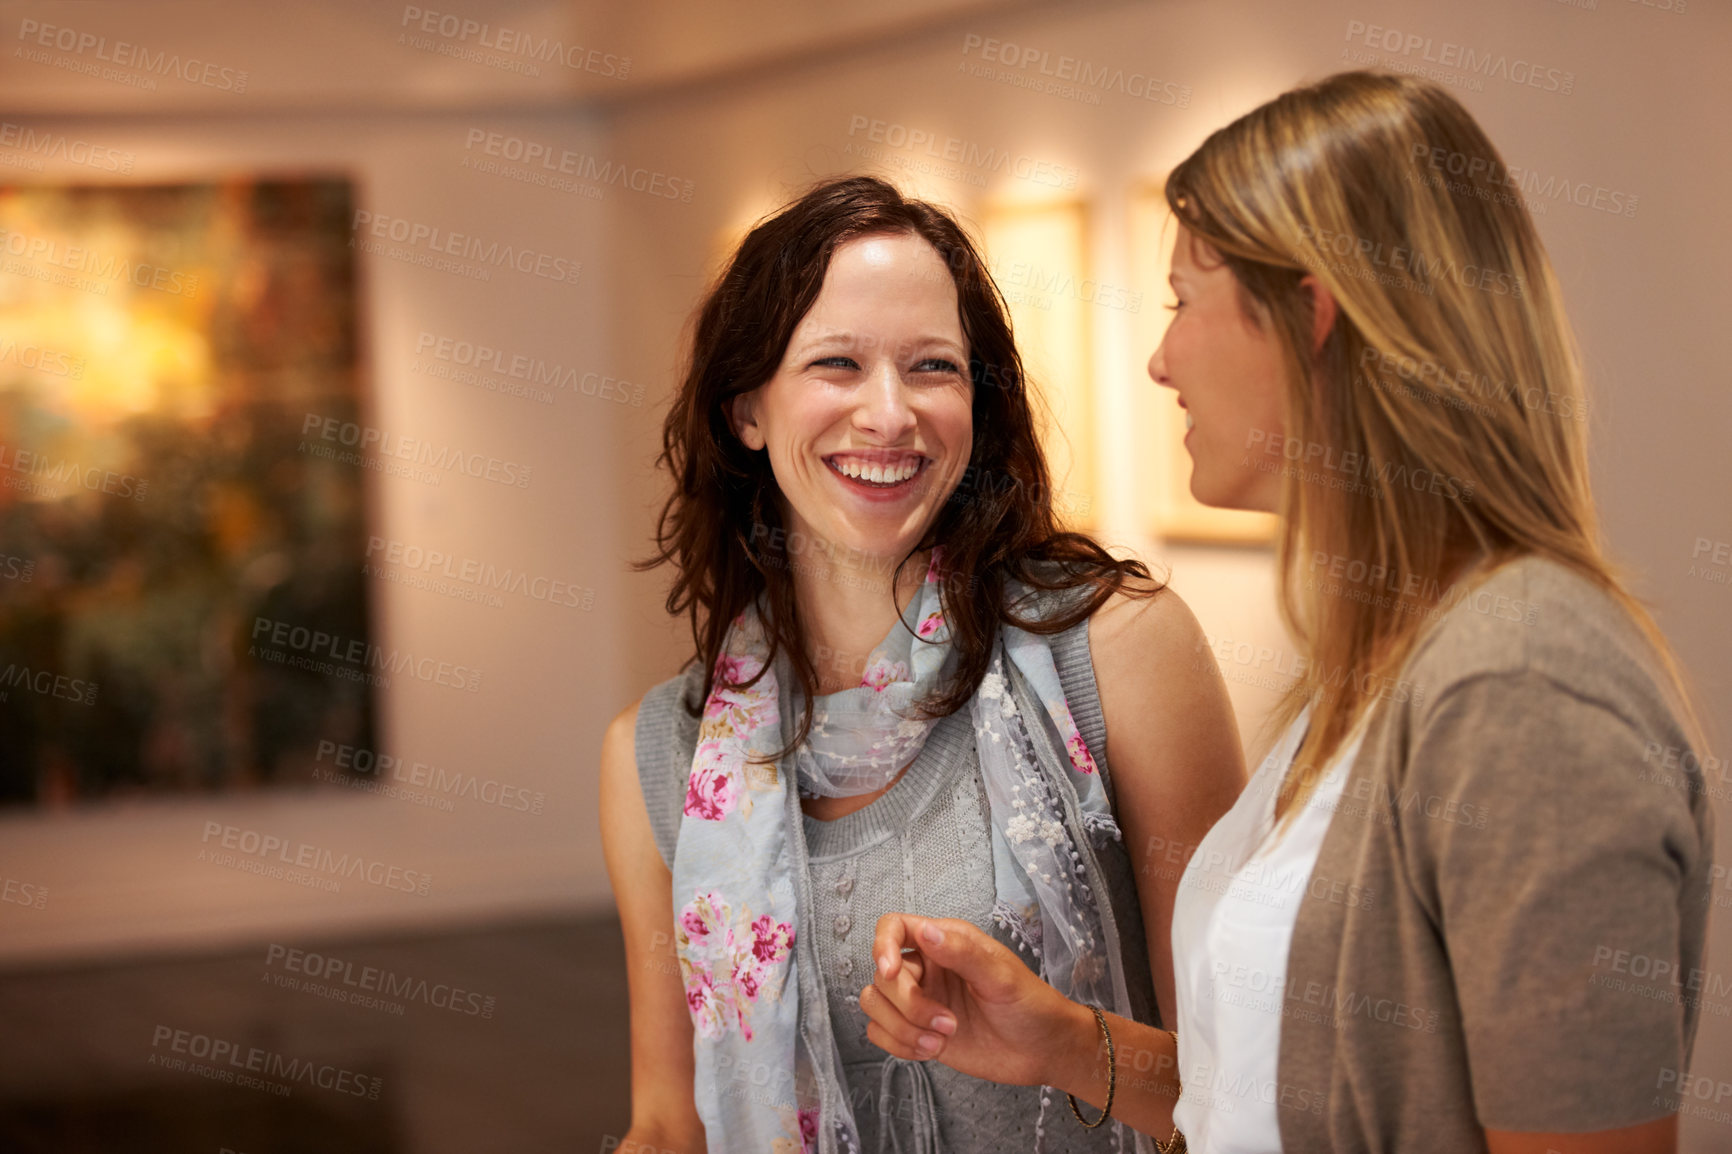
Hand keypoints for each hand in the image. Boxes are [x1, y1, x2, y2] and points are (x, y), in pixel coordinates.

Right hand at [857, 912, 1090, 1088]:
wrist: (1042, 1051)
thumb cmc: (1030, 1004)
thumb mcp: (1001, 975)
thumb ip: (963, 953)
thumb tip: (927, 932)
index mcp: (944, 942)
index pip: (894, 927)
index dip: (882, 945)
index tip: (891, 972)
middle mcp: (926, 967)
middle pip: (883, 975)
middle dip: (909, 1005)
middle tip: (947, 1023)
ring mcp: (920, 1000)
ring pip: (876, 1004)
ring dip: (902, 1028)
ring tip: (940, 1041)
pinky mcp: (916, 1030)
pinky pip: (880, 1032)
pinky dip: (899, 1045)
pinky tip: (931, 1050)